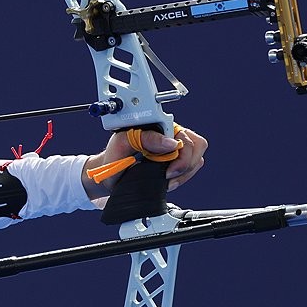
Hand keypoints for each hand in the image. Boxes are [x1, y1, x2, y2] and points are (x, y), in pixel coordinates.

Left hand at [82, 125, 207, 198]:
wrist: (109, 174)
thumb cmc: (113, 156)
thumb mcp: (123, 142)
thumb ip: (146, 138)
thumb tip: (171, 143)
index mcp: (160, 126)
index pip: (188, 137)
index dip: (183, 155)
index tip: (168, 169)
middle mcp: (170, 136)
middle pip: (197, 147)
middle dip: (185, 165)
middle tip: (168, 175)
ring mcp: (173, 150)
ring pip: (196, 160)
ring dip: (183, 173)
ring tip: (165, 179)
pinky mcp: (174, 164)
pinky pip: (189, 171)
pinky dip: (181, 178)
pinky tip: (166, 181)